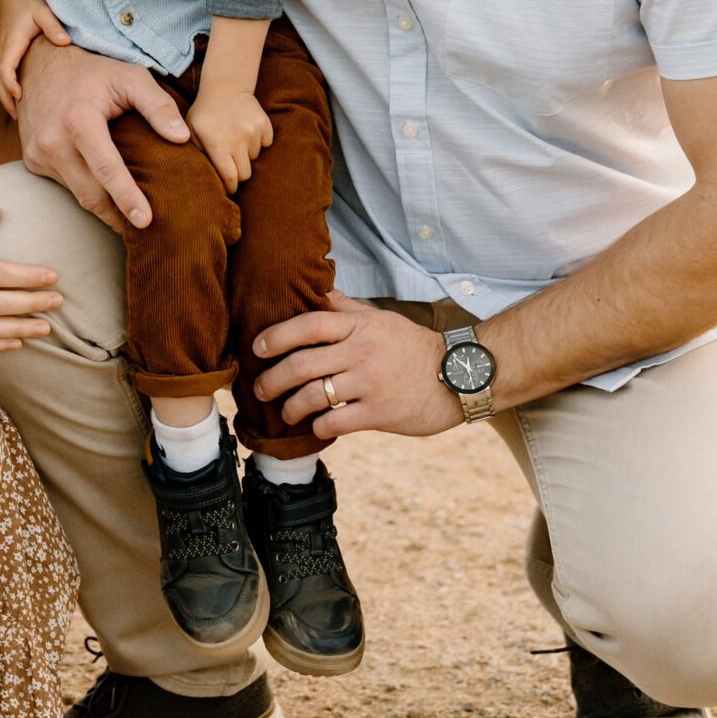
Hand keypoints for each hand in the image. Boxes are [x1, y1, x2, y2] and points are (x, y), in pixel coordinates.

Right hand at [0, 0, 69, 114]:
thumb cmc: (30, 3)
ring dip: (4, 97)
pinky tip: (16, 100)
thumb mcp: (44, 11)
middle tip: (19, 118)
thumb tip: (65, 42)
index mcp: (11, 42)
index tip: (20, 97)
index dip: (9, 84)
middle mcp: (0, 49)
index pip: (4, 67)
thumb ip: (53, 26)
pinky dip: (4, 89)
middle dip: (6, 99)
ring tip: (18, 116)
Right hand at [15, 36, 188, 233]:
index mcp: (78, 120)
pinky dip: (86, 192)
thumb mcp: (130, 76)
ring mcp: (38, 153)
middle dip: (118, 216)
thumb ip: (158, 105)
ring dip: (103, 208)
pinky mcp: (32, 160)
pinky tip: (105, 195)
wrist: (40, 64)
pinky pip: (65, 185)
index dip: (127, 197)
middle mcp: (52, 141)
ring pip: (77, 194)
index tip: (145, 220)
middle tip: (146, 230)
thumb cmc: (93, 72)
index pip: (106, 168)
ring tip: (129, 218)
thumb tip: (182, 138)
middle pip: (90, 193)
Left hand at [187, 85, 272, 192]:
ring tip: (236, 142)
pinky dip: (258, 142)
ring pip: (255, 158)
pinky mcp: (264, 124)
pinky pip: (266, 143)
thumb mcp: (192, 133)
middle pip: (246, 174)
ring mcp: (252, 131)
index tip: (228, 188)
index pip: (230, 178)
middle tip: (232, 167)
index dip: (230, 187)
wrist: (224, 87)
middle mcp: (237, 140)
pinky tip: (247, 132)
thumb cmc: (205, 114)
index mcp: (218, 145)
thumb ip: (197, 155)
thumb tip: (202, 178)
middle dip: (239, 174)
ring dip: (247, 154)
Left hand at [251, 293, 461, 437]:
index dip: (277, 335)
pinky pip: (335, 422)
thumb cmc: (413, 347)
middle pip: (301, 364)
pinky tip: (315, 427)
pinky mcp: (380, 414)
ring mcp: (370, 384)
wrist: (459, 377)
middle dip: (271, 379)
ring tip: (286, 412)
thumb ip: (347, 309)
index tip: (257, 347)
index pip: (308, 325)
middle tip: (260, 388)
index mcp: (360, 327)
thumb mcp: (382, 319)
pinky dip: (318, 427)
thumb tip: (317, 291)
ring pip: (313, 396)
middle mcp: (361, 353)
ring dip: (290, 407)